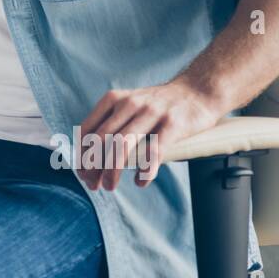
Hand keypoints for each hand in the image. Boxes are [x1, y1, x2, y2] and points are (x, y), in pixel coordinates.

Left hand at [75, 80, 225, 191]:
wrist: (197, 90)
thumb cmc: (158, 105)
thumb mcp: (129, 105)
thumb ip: (111, 123)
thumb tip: (89, 156)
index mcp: (114, 99)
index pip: (88, 129)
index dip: (81, 155)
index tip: (82, 173)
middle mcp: (130, 104)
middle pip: (101, 139)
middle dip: (92, 166)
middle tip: (93, 185)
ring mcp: (152, 112)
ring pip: (122, 144)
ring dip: (112, 170)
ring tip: (110, 186)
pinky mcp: (173, 124)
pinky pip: (154, 151)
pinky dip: (144, 170)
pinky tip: (140, 182)